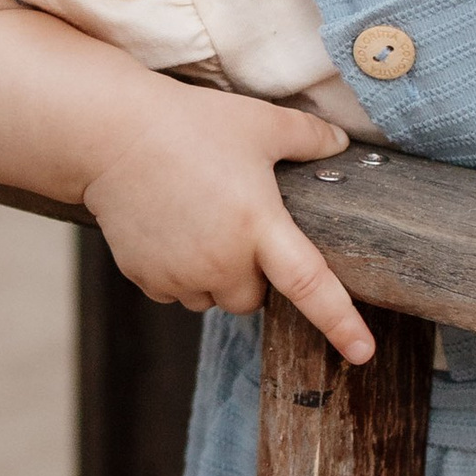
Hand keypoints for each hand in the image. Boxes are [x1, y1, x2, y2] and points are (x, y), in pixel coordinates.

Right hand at [83, 90, 374, 362]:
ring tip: (200, 224)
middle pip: (254, 298)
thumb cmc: (190, 124)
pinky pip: (176, 293)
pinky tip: (171, 230)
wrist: (112, 136)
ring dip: (216, 277)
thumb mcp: (259, 123)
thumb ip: (309, 137)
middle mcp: (222, 260)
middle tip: (237, 226)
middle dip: (254, 275)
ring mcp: (181, 274)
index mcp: (259, 225)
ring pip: (213, 299)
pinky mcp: (147, 279)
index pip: (310, 284)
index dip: (341, 322)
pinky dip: (180, 274)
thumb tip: (342, 145)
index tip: (363, 353)